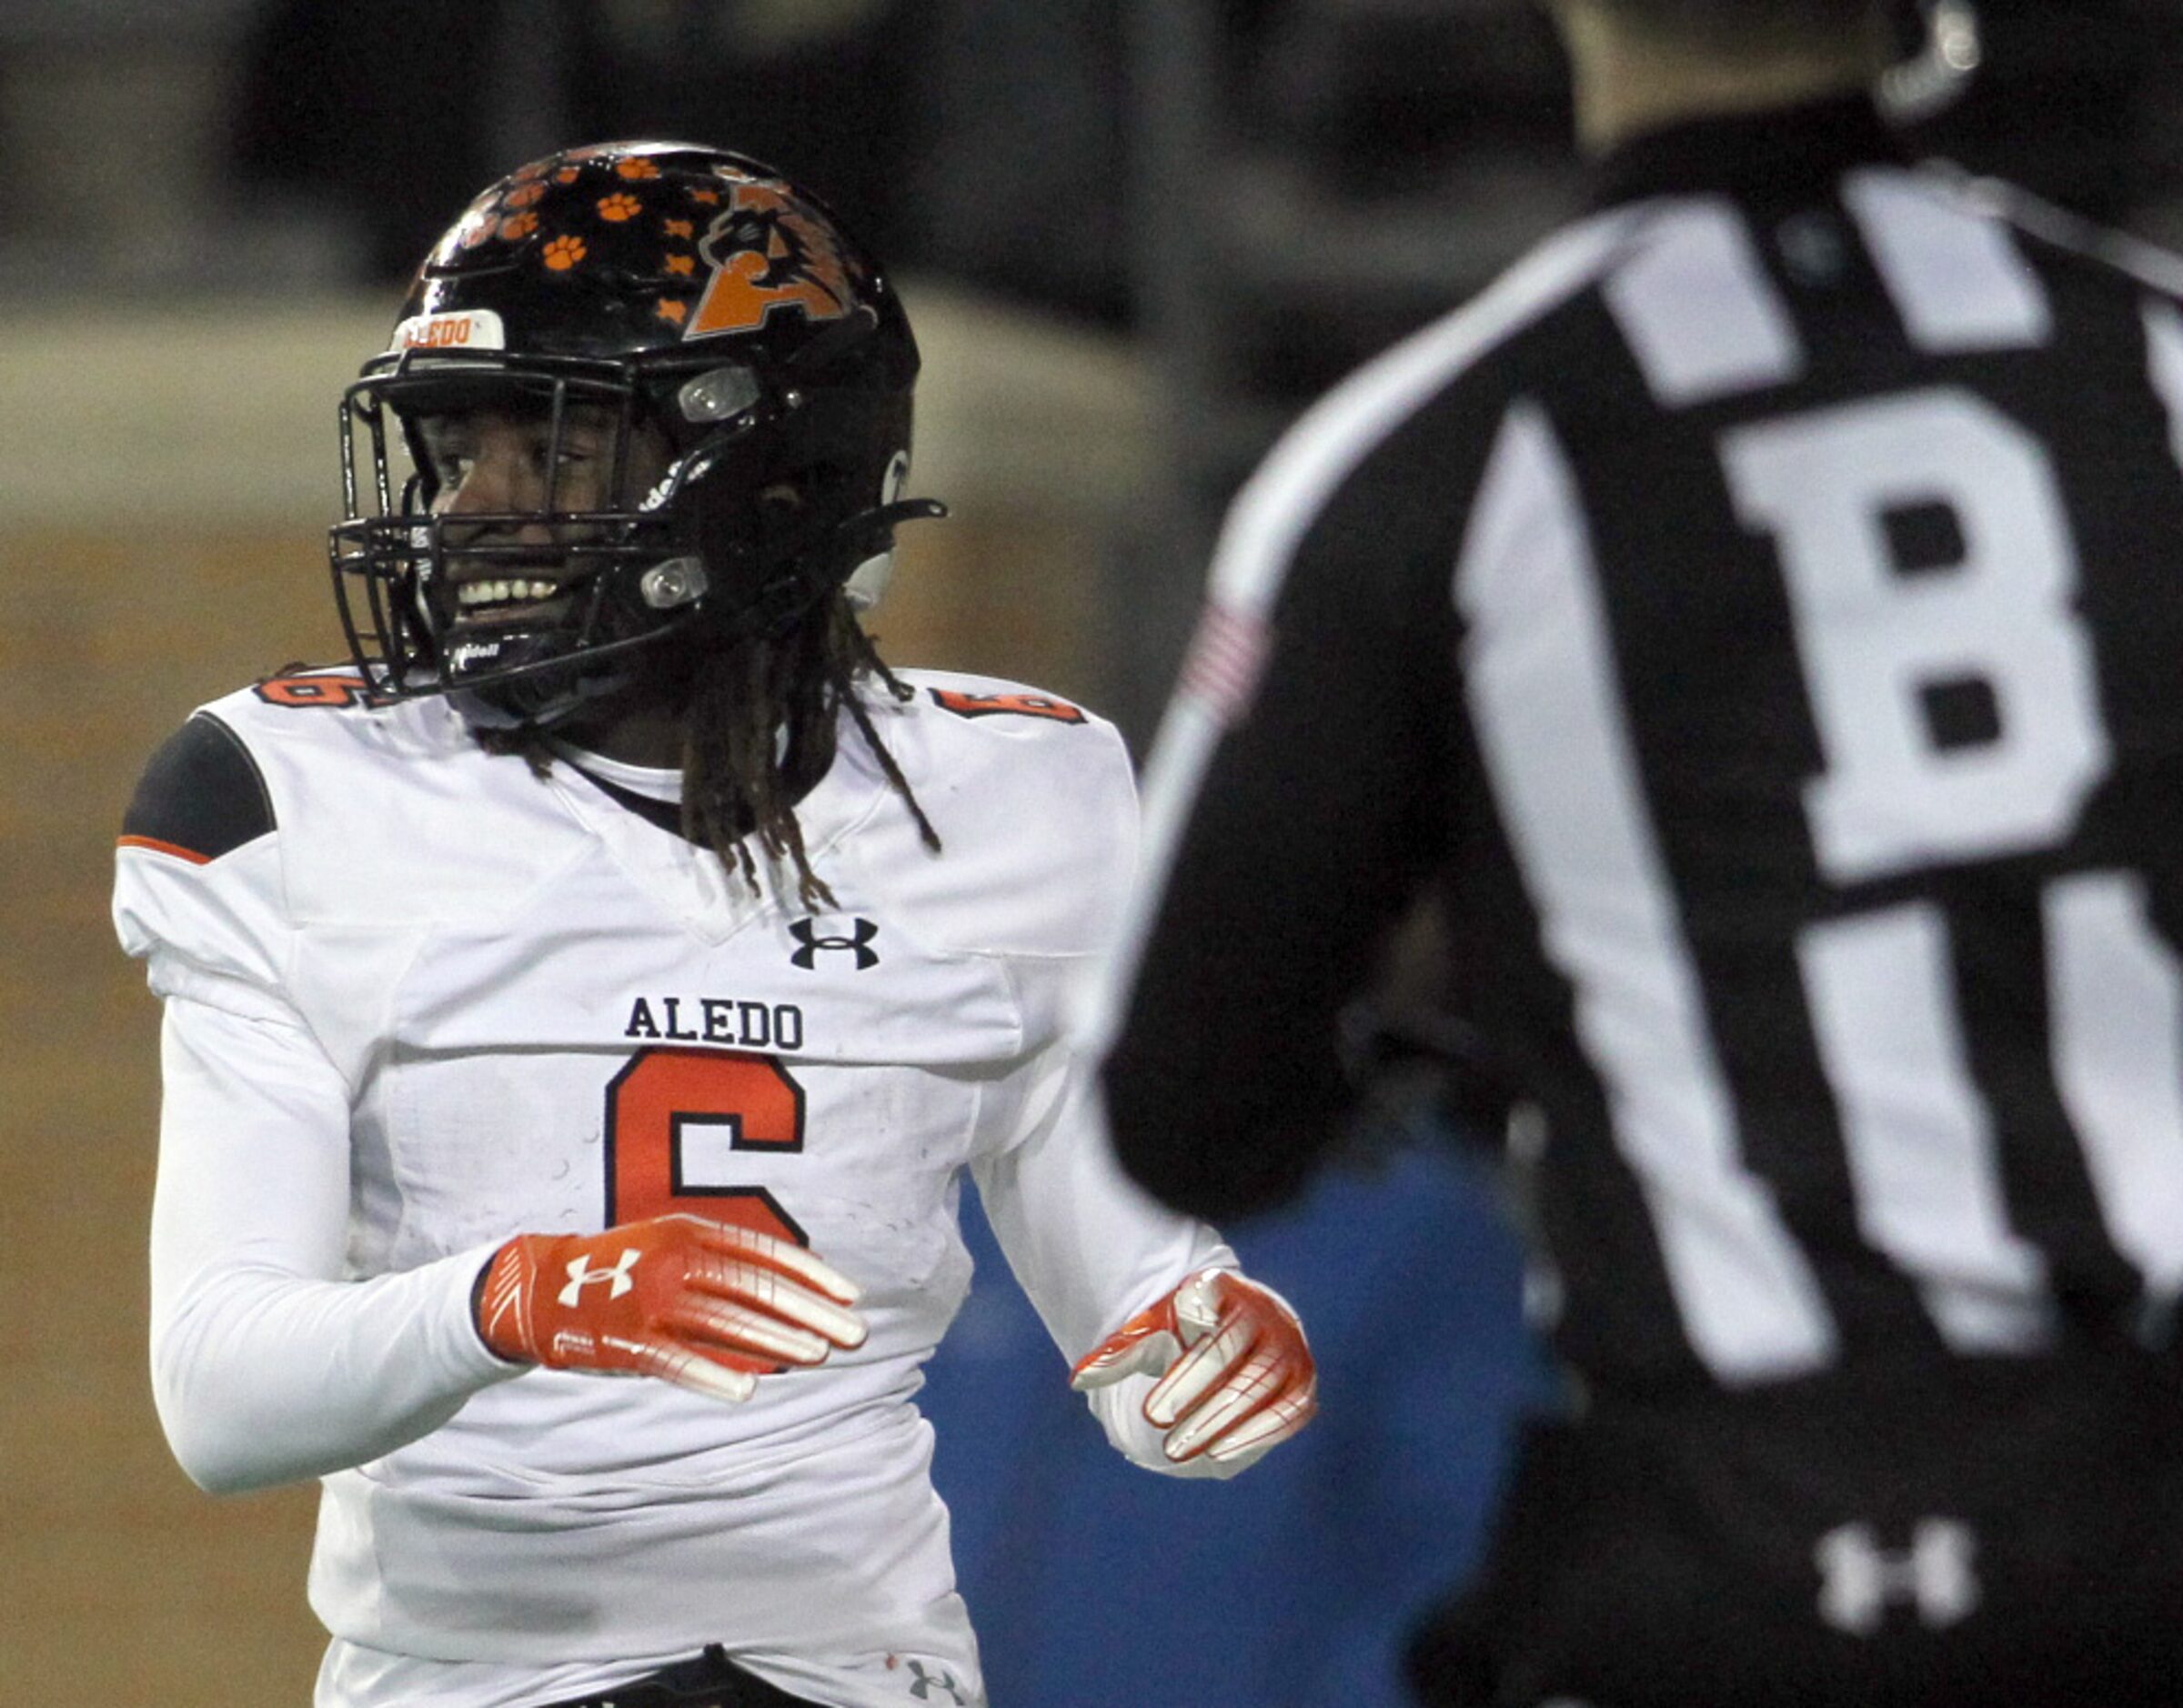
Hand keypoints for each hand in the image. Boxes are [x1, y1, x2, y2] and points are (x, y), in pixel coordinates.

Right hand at [475, 1213, 867, 1402]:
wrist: (536, 1286)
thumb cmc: (622, 1267)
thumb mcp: (673, 1242)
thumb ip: (724, 1258)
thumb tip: (793, 1285)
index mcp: (690, 1231)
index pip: (765, 1253)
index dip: (812, 1274)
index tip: (852, 1296)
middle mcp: (675, 1260)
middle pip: (756, 1289)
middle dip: (811, 1312)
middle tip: (856, 1336)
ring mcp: (650, 1300)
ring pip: (726, 1323)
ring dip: (778, 1341)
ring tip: (820, 1356)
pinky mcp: (626, 1340)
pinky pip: (676, 1361)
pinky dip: (712, 1375)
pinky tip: (749, 1390)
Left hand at [1070, 1267, 1316, 1470]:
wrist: (1235, 1334)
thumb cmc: (1183, 1332)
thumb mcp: (1149, 1334)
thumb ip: (1121, 1352)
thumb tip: (1079, 1376)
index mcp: (1226, 1291)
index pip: (1206, 1313)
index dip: (1183, 1357)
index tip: (1151, 1396)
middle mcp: (1264, 1315)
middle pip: (1231, 1353)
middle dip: (1193, 1391)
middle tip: (1154, 1419)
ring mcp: (1288, 1350)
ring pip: (1260, 1385)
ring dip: (1220, 1418)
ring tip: (1178, 1448)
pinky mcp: (1301, 1386)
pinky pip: (1288, 1411)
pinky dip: (1256, 1433)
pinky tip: (1218, 1454)